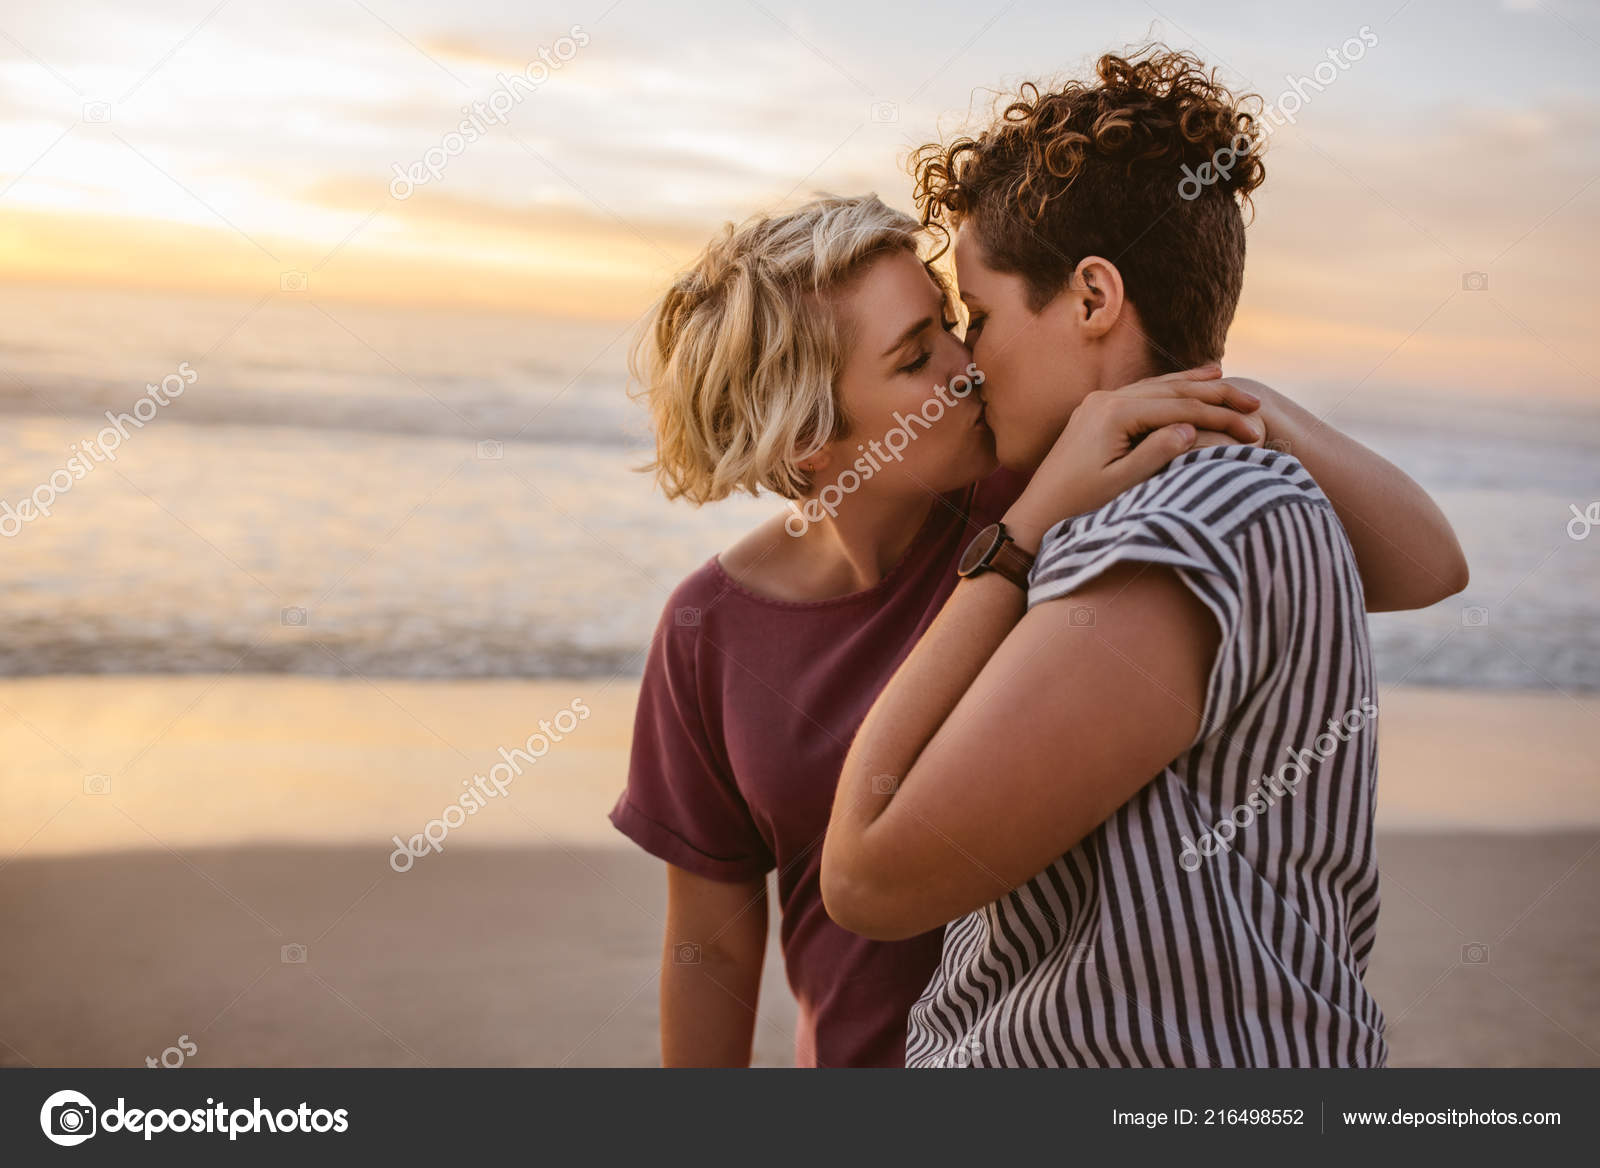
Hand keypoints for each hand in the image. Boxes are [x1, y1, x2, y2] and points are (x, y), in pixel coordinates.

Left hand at [1002, 365, 1262, 549]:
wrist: (1037, 513)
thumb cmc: (1078, 505)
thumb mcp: (1121, 485)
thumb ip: (1155, 454)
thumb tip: (1189, 428)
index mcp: (1113, 413)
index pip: (1178, 408)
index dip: (1219, 416)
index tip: (1252, 428)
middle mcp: (1105, 399)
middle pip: (1171, 389)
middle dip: (1214, 394)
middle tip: (1254, 400)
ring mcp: (1099, 403)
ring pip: (1156, 386)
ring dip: (1193, 384)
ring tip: (1226, 380)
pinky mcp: (1095, 412)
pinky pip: (1140, 394)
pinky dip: (1167, 389)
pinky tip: (1183, 386)